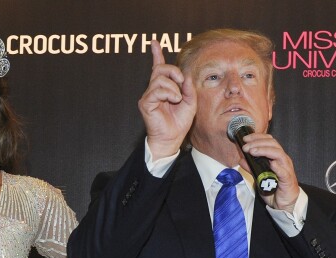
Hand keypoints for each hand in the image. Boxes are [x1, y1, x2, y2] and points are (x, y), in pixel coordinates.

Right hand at [138, 40, 196, 159]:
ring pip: (160, 78)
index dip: (156, 54)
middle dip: (174, 71)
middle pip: (160, 68)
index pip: (158, 67)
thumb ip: (188, 88)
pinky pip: (157, 90)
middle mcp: (154, 89)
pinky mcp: (145, 103)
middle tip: (182, 82)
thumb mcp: (190, 102)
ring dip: (174, 87)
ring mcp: (149, 96)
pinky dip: (169, 93)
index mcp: (164, 87)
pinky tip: (173, 100)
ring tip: (177, 99)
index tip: (154, 42)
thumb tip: (185, 76)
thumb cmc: (179, 122)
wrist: (172, 138)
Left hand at [238, 132, 299, 209]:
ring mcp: (286, 169)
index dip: (257, 137)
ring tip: (252, 151)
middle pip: (273, 144)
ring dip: (264, 151)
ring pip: (278, 154)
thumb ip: (251, 167)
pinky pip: (283, 171)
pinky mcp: (287, 179)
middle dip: (258, 143)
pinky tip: (270, 163)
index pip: (269, 141)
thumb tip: (241, 159)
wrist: (284, 202)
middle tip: (245, 146)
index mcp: (276, 157)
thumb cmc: (273, 188)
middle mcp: (282, 160)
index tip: (245, 138)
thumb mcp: (259, 176)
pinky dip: (277, 166)